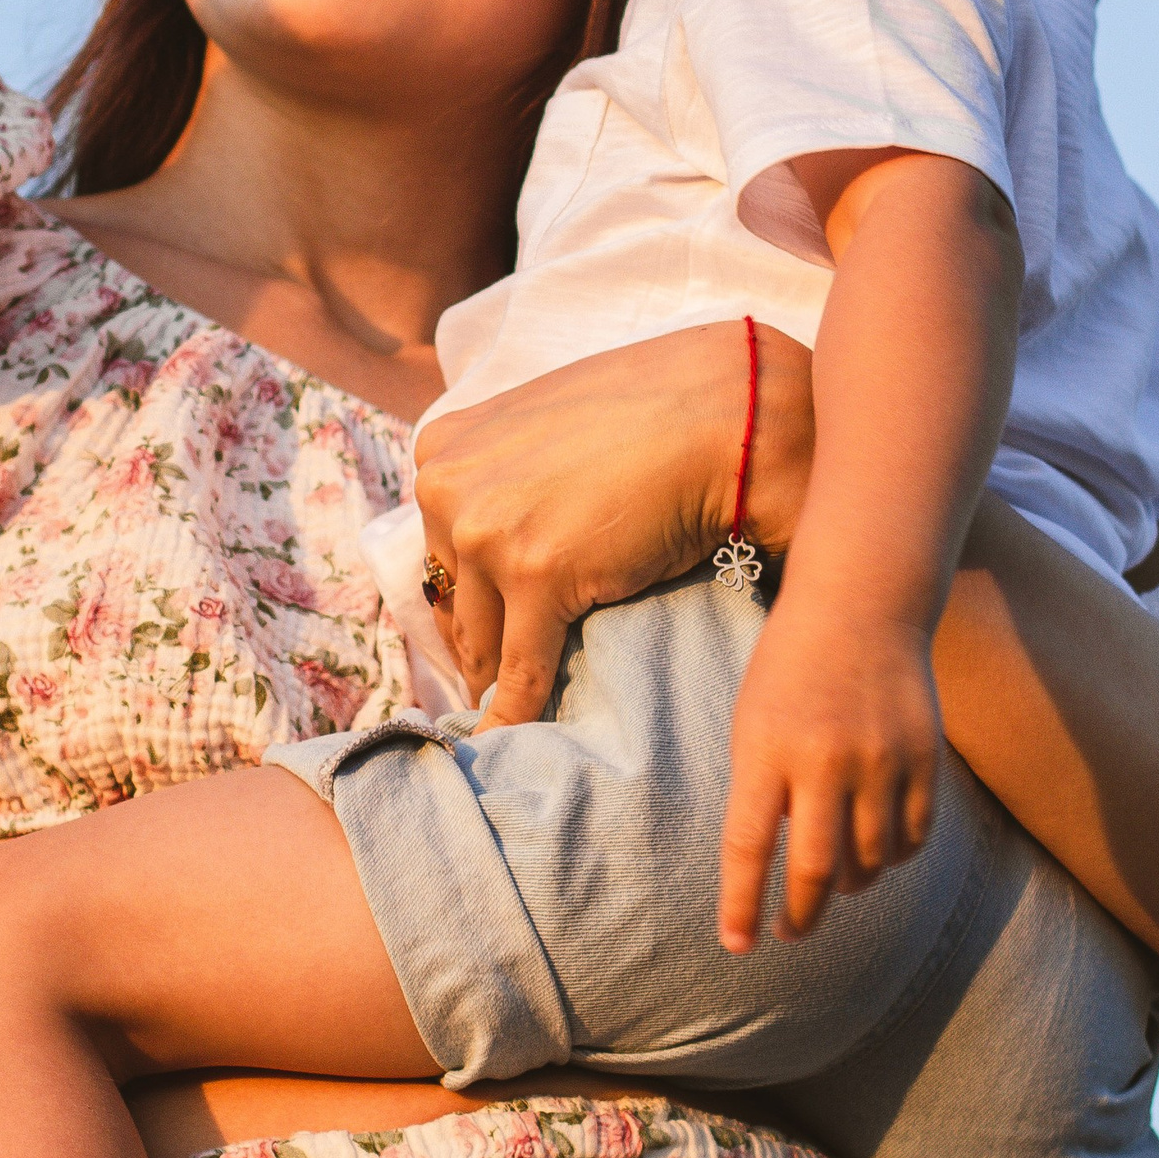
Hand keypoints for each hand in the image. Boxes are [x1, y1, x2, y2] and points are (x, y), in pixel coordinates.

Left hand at [415, 325, 812, 723]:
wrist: (721, 414)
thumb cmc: (650, 414)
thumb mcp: (541, 426)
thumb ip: (501, 472)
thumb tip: (482, 537)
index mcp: (443, 450)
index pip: (437, 549)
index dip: (464, 596)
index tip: (481, 631)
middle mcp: (447, 487)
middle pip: (451, 599)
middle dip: (477, 642)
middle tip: (497, 682)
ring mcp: (487, 532)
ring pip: (482, 641)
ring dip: (500, 679)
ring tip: (516, 710)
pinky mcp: (537, 577)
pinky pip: (520, 672)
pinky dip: (512, 714)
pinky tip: (504, 743)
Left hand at [720, 600, 942, 944]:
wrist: (863, 605)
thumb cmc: (791, 667)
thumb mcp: (754, 719)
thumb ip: (763, 787)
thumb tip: (779, 862)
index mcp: (767, 748)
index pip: (749, 846)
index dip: (742, 904)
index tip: (738, 945)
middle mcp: (826, 759)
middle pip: (817, 868)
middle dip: (801, 915)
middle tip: (789, 932)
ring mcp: (882, 760)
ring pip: (871, 860)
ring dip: (850, 884)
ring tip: (835, 882)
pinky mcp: (925, 759)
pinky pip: (913, 836)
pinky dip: (893, 857)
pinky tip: (877, 853)